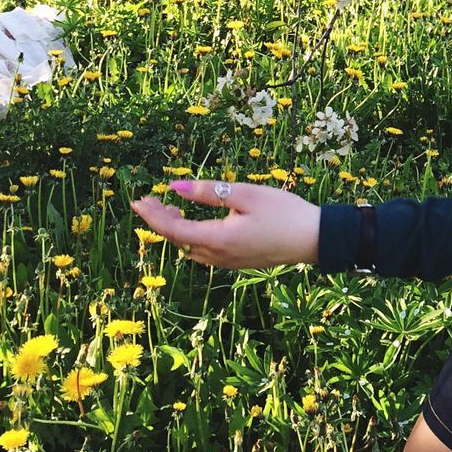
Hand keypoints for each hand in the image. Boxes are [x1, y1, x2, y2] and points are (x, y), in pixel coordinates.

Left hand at [130, 179, 320, 269]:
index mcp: (217, 239)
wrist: (314, 239)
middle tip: (148, 201)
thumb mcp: (246, 194)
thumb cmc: (284, 212)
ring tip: (170, 210)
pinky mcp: (237, 262)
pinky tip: (196, 224)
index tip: (136, 200)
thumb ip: (209, 192)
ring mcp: (227, 262)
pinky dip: (191, 237)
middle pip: (177, 241)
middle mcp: (217, 256)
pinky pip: (204, 252)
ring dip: (176, 231)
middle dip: (160, 221)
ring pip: (189, 249)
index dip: (151, 216)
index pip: (172, 230)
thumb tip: (173, 188)